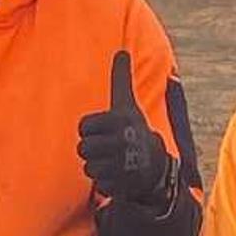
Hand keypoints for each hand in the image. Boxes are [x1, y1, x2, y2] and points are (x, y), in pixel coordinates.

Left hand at [77, 51, 177, 211]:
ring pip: (87, 167)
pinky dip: (105, 181)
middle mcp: (120, 141)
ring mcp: (121, 164)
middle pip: (82, 148)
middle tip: (110, 148)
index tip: (107, 130)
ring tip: (114, 161)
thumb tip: (121, 51)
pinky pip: (97, 184)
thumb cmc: (134, 129)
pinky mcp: (121, 184)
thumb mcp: (127, 104)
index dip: (91, 130)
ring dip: (98, 166)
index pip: (83, 127)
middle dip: (93, 149)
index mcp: (118, 120)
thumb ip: (121, 79)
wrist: (153, 164)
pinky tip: (118, 176)